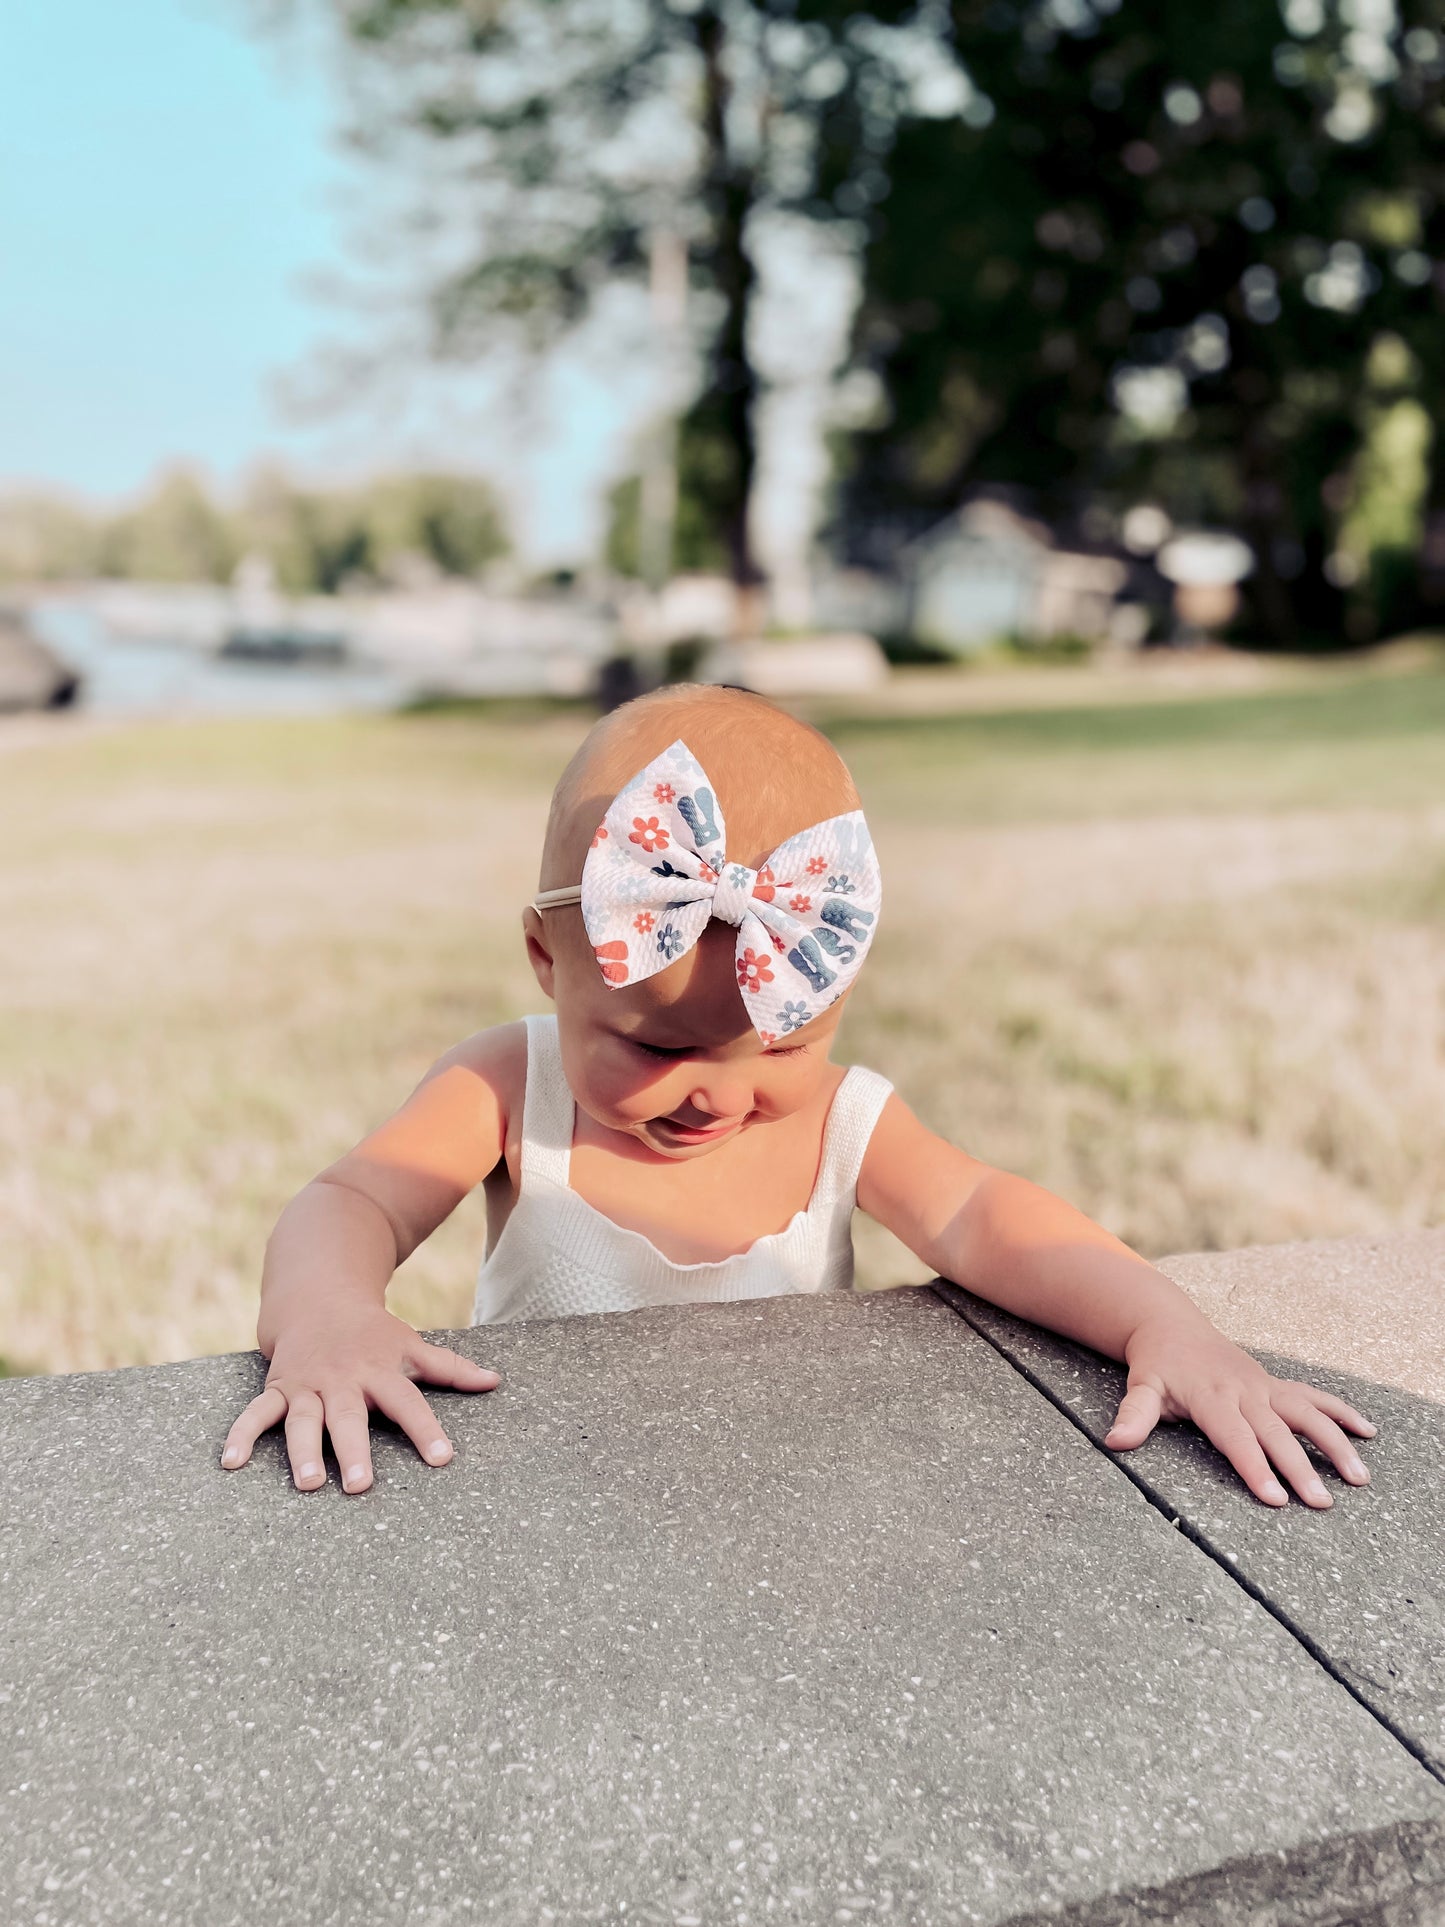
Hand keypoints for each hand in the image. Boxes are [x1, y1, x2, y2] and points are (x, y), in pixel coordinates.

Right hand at [220, 1302, 499, 1493]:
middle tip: (360, 1485)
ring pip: (303, 1419)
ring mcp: (307, 1384)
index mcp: (380, 1371)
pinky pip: (257, 1412)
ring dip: (302, 1450)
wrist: (319, 1296)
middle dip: (353, 1450)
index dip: (427, 1430)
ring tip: (308, 1483)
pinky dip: (242, 1434)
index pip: (409, 1403)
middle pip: (349, 1417)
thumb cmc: (374, 1334)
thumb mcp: (412, 1345)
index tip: (443, 1459)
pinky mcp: (278, 1387)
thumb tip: (496, 1381)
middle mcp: (343, 1379)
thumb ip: (451, 1367)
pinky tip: (231, 1462)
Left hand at [1104, 1314, 1375, 1507]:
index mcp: (1211, 1396)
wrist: (1171, 1325)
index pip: (1236, 1438)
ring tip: (1358, 1478)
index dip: (1255, 1467)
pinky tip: (1368, 1432)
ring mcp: (1264, 1386)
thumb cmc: (1156, 1364)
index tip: (1276, 1498)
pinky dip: (1341, 1412)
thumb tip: (1115, 1442)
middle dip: (1300, 1468)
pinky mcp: (1275, 1385)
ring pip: (1306, 1413)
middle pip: (1276, 1433)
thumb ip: (1134, 1415)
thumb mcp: (1140, 1386)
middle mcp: (1244, 1391)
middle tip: (1321, 1504)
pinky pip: (1313, 1397)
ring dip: (1334, 1443)